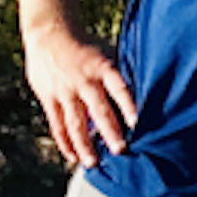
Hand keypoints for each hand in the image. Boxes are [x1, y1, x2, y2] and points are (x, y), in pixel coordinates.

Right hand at [21, 23, 136, 167]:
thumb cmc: (86, 47)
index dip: (128, 105)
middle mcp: (84, 81)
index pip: (119, 88)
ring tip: (93, 163)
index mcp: (103, 68)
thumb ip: (121, 74)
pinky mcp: (48, 98)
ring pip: (74, 123)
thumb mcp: (107, 53)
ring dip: (84, 144)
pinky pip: (57, 124)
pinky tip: (73, 156)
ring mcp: (64, 91)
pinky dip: (65, 141)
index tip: (138, 123)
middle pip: (98, 110)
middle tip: (120, 150)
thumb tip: (149, 92)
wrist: (48, 33)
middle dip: (109, 132)